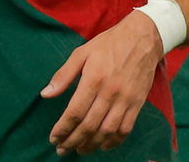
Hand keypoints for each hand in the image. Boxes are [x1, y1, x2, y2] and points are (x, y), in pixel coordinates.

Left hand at [41, 10, 163, 155]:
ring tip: (79, 150)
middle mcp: (110, 92)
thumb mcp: (81, 53)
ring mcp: (126, 100)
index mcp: (93, 79)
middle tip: (62, 150)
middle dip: (73, 140)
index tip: (54, 138)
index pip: (75, 111)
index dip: (63, 128)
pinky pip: (126, 129)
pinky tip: (103, 146)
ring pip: (107, 131)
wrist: (142, 39)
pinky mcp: (138, 104)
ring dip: (92, 145)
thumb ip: (63, 75)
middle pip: (89, 125)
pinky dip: (114, 141)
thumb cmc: (108, 44)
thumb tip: (45, 94)